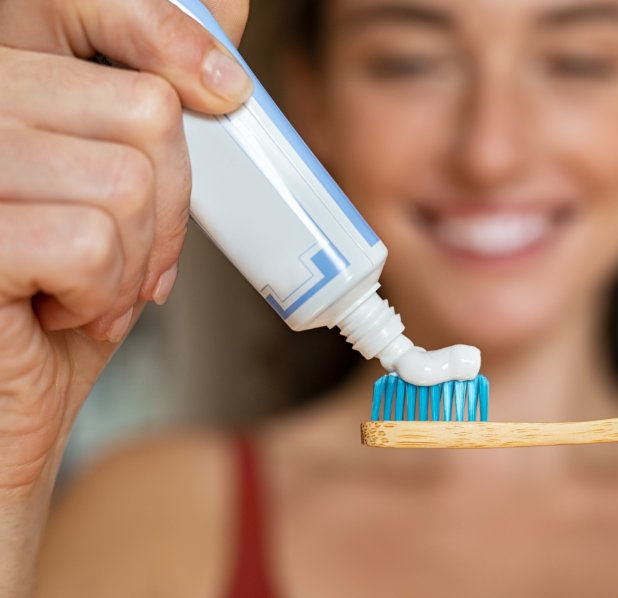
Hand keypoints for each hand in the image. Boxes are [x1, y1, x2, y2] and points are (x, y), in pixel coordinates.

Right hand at [0, 0, 248, 593]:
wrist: (2, 412)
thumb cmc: (55, 311)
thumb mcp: (112, 201)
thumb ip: (145, 120)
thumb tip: (222, 30)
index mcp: (8, 89)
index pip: (90, 9)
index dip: (167, 37)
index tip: (224, 90)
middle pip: (139, 108)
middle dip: (167, 203)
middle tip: (134, 259)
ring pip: (124, 180)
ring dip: (135, 259)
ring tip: (94, 292)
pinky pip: (87, 241)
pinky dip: (103, 294)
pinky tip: (64, 313)